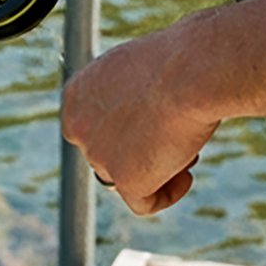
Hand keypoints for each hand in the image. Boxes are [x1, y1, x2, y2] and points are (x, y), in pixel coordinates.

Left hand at [60, 16, 221, 215]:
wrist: (189, 70)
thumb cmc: (175, 61)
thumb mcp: (137, 72)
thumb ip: (125, 98)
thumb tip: (137, 127)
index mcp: (76, 94)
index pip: (97, 128)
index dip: (129, 130)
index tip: (155, 121)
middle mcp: (77, 125)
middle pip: (112, 154)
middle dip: (144, 148)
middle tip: (175, 131)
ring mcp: (97, 154)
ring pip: (129, 176)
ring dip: (159, 166)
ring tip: (185, 141)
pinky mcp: (122, 179)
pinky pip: (143, 204)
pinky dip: (168, 193)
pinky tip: (186, 175)